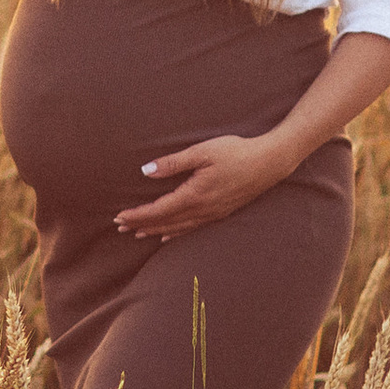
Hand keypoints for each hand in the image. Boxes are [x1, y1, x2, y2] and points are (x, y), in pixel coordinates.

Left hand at [114, 134, 293, 240]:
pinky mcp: (222, 212)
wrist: (270, 161)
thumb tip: (146, 171)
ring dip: (156, 230)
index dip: (137, 215)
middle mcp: (203, 210)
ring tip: (138, 233)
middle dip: (142, 225)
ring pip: (179, 227)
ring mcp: (213, 213)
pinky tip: (168, 236)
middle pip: (166, 222)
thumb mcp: (202, 152)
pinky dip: (176, 232)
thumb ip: (173, 163)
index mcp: (195, 195)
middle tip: (120, 227)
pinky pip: (193, 227)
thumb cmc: (236, 152)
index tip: (119, 217)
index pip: (159, 210)